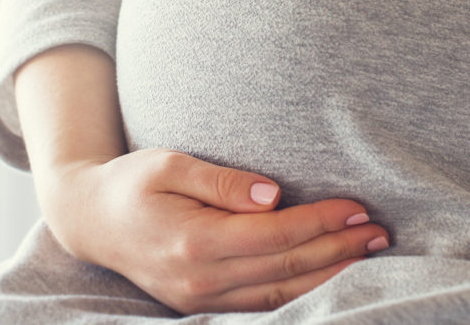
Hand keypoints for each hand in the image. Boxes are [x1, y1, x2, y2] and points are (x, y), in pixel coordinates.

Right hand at [38, 148, 388, 313]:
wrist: (90, 220)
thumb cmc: (132, 182)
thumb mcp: (170, 164)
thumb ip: (221, 181)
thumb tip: (272, 194)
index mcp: (194, 242)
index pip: (274, 236)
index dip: (320, 222)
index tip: (357, 207)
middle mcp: (200, 280)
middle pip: (285, 269)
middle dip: (338, 250)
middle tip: (380, 232)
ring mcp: (200, 299)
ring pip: (280, 295)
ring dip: (329, 275)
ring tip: (368, 254)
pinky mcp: (202, 305)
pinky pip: (263, 306)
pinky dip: (302, 293)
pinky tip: (329, 276)